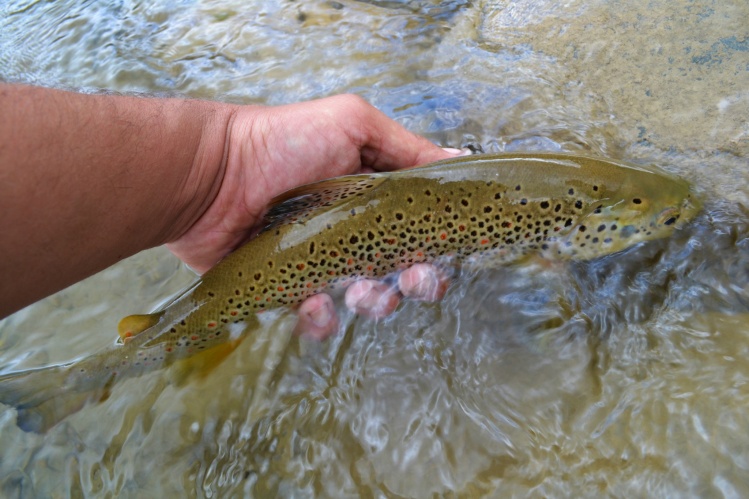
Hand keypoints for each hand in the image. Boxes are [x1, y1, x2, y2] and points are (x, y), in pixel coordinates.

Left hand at [166, 94, 458, 338]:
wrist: (213, 174)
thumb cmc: (282, 141)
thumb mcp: (352, 123)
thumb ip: (406, 147)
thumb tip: (461, 160)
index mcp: (373, 200)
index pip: (419, 232)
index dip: (436, 249)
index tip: (441, 256)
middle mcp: (353, 234)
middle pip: (401, 272)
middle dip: (415, 283)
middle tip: (410, 280)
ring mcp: (321, 265)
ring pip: (365, 301)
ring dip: (374, 303)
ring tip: (357, 292)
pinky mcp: (288, 291)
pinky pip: (317, 319)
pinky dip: (322, 319)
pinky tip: (313, 303)